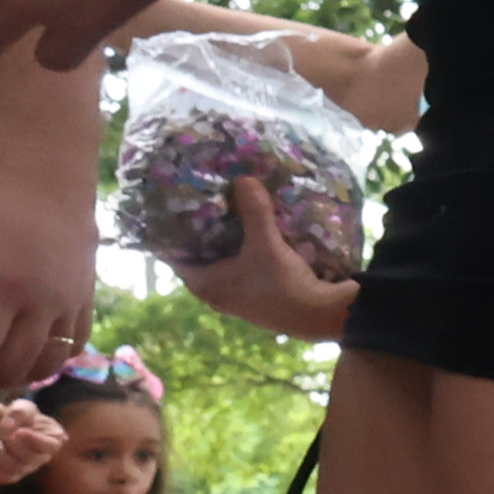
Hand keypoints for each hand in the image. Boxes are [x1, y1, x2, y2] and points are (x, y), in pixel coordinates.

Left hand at [0, 400, 65, 485]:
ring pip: (17, 468)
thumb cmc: (12, 418)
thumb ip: (18, 410)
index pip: (52, 445)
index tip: (18, 432)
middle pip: (33, 457)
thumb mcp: (18, 407)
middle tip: (1, 434)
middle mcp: (43, 455)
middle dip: (14, 445)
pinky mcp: (13, 476)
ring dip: (1, 454)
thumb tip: (8, 421)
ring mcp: (28, 468)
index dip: (36, 440)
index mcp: (51, 438)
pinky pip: (4, 474)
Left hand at [174, 176, 367, 344]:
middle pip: (198, 257)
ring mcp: (234, 298)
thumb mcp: (267, 244)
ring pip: (219, 264)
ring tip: (229, 214)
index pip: (174, 254)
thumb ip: (255, 211)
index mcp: (204, 283)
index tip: (179, 207)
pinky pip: (237, 270)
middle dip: (202, 233)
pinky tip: (251, 237)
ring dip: (224, 244)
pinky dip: (240, 254)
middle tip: (206, 203)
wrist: (319, 316)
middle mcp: (213, 293)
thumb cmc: (282, 284)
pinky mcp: (254, 298)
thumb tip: (243, 178)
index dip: (174, 231)